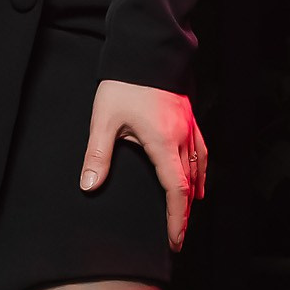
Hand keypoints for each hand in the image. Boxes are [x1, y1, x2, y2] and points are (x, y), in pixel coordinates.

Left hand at [80, 80, 207, 251]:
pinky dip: (200, 171)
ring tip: (187, 215)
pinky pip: (201, 152)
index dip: (177, 219)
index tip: (175, 240)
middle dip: (184, 214)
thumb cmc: (125, 83)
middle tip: (178, 238)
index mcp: (163, 142)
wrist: (146, 50)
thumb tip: (88, 186)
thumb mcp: (104, 119)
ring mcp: (189, 128)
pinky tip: (197, 178)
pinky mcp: (189, 118)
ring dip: (194, 195)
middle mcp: (182, 138)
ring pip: (198, 169)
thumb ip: (98, 155)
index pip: (176, 190)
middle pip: (190, 186)